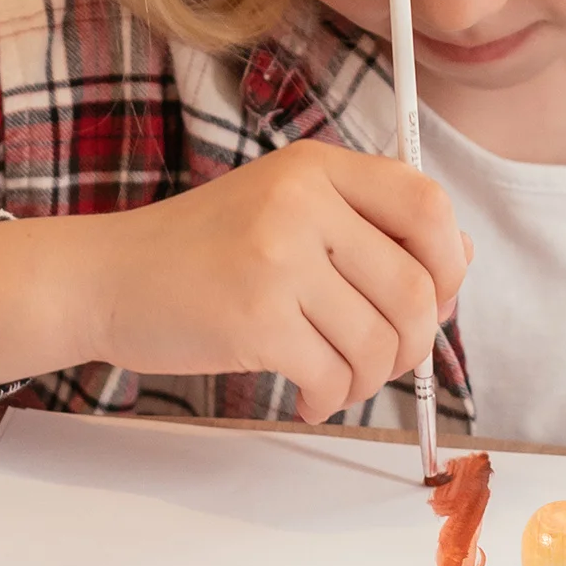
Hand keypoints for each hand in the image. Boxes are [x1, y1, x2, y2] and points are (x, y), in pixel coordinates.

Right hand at [91, 141, 468, 422]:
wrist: (107, 277)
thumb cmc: (203, 250)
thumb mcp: (286, 206)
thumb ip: (366, 223)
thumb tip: (459, 257)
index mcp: (316, 168)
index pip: (427, 204)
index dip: (448, 262)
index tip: (434, 298)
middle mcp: (302, 203)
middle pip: (412, 287)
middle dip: (413, 343)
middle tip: (388, 361)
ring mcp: (276, 259)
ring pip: (377, 340)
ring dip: (371, 379)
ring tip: (340, 381)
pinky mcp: (254, 319)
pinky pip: (332, 374)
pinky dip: (331, 398)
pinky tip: (309, 395)